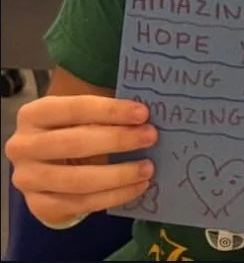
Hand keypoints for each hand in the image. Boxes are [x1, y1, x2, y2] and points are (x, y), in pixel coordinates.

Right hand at [4, 95, 156, 225]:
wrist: (48, 164)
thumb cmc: (74, 129)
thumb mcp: (83, 114)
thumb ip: (107, 112)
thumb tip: (146, 115)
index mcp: (34, 114)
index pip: (75, 109)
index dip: (111, 111)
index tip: (143, 114)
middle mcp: (23, 146)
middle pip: (74, 144)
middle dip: (118, 140)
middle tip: (151, 137)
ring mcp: (27, 178)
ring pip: (77, 180)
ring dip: (118, 174)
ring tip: (148, 168)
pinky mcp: (38, 205)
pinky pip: (79, 204)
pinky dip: (113, 196)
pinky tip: (137, 187)